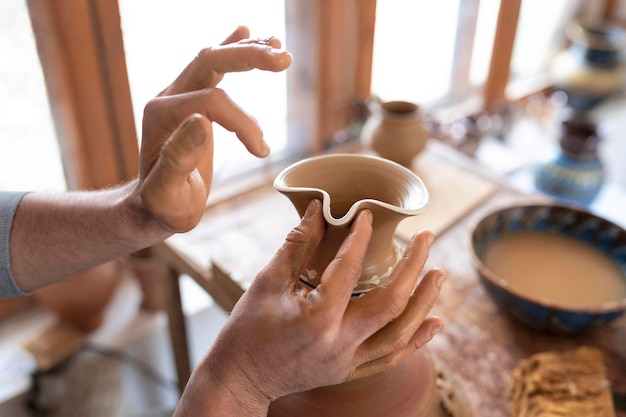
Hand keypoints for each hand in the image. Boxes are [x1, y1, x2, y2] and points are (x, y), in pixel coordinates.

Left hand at [135, 26, 291, 231]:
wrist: (153, 206)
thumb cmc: (164, 206)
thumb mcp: (168, 194)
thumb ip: (179, 159)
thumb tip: (202, 121)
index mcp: (162, 115)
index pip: (212, 101)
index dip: (243, 123)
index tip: (262, 151)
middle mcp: (168, 97)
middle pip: (209, 61)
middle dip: (248, 57)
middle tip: (284, 60)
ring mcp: (179, 95)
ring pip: (212, 58)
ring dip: (245, 50)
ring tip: (278, 46)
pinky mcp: (192, 100)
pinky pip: (211, 67)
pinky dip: (231, 50)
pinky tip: (246, 34)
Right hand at [176, 199, 444, 414]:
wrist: (239, 379)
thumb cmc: (246, 330)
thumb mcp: (266, 283)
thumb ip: (297, 246)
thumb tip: (318, 211)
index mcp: (316, 318)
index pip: (348, 270)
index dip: (359, 238)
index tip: (367, 216)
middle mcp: (339, 342)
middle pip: (391, 303)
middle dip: (414, 266)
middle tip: (427, 236)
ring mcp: (347, 361)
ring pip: (400, 333)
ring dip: (424, 301)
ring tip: (439, 273)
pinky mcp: (349, 370)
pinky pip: (391, 357)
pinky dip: (416, 340)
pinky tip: (435, 321)